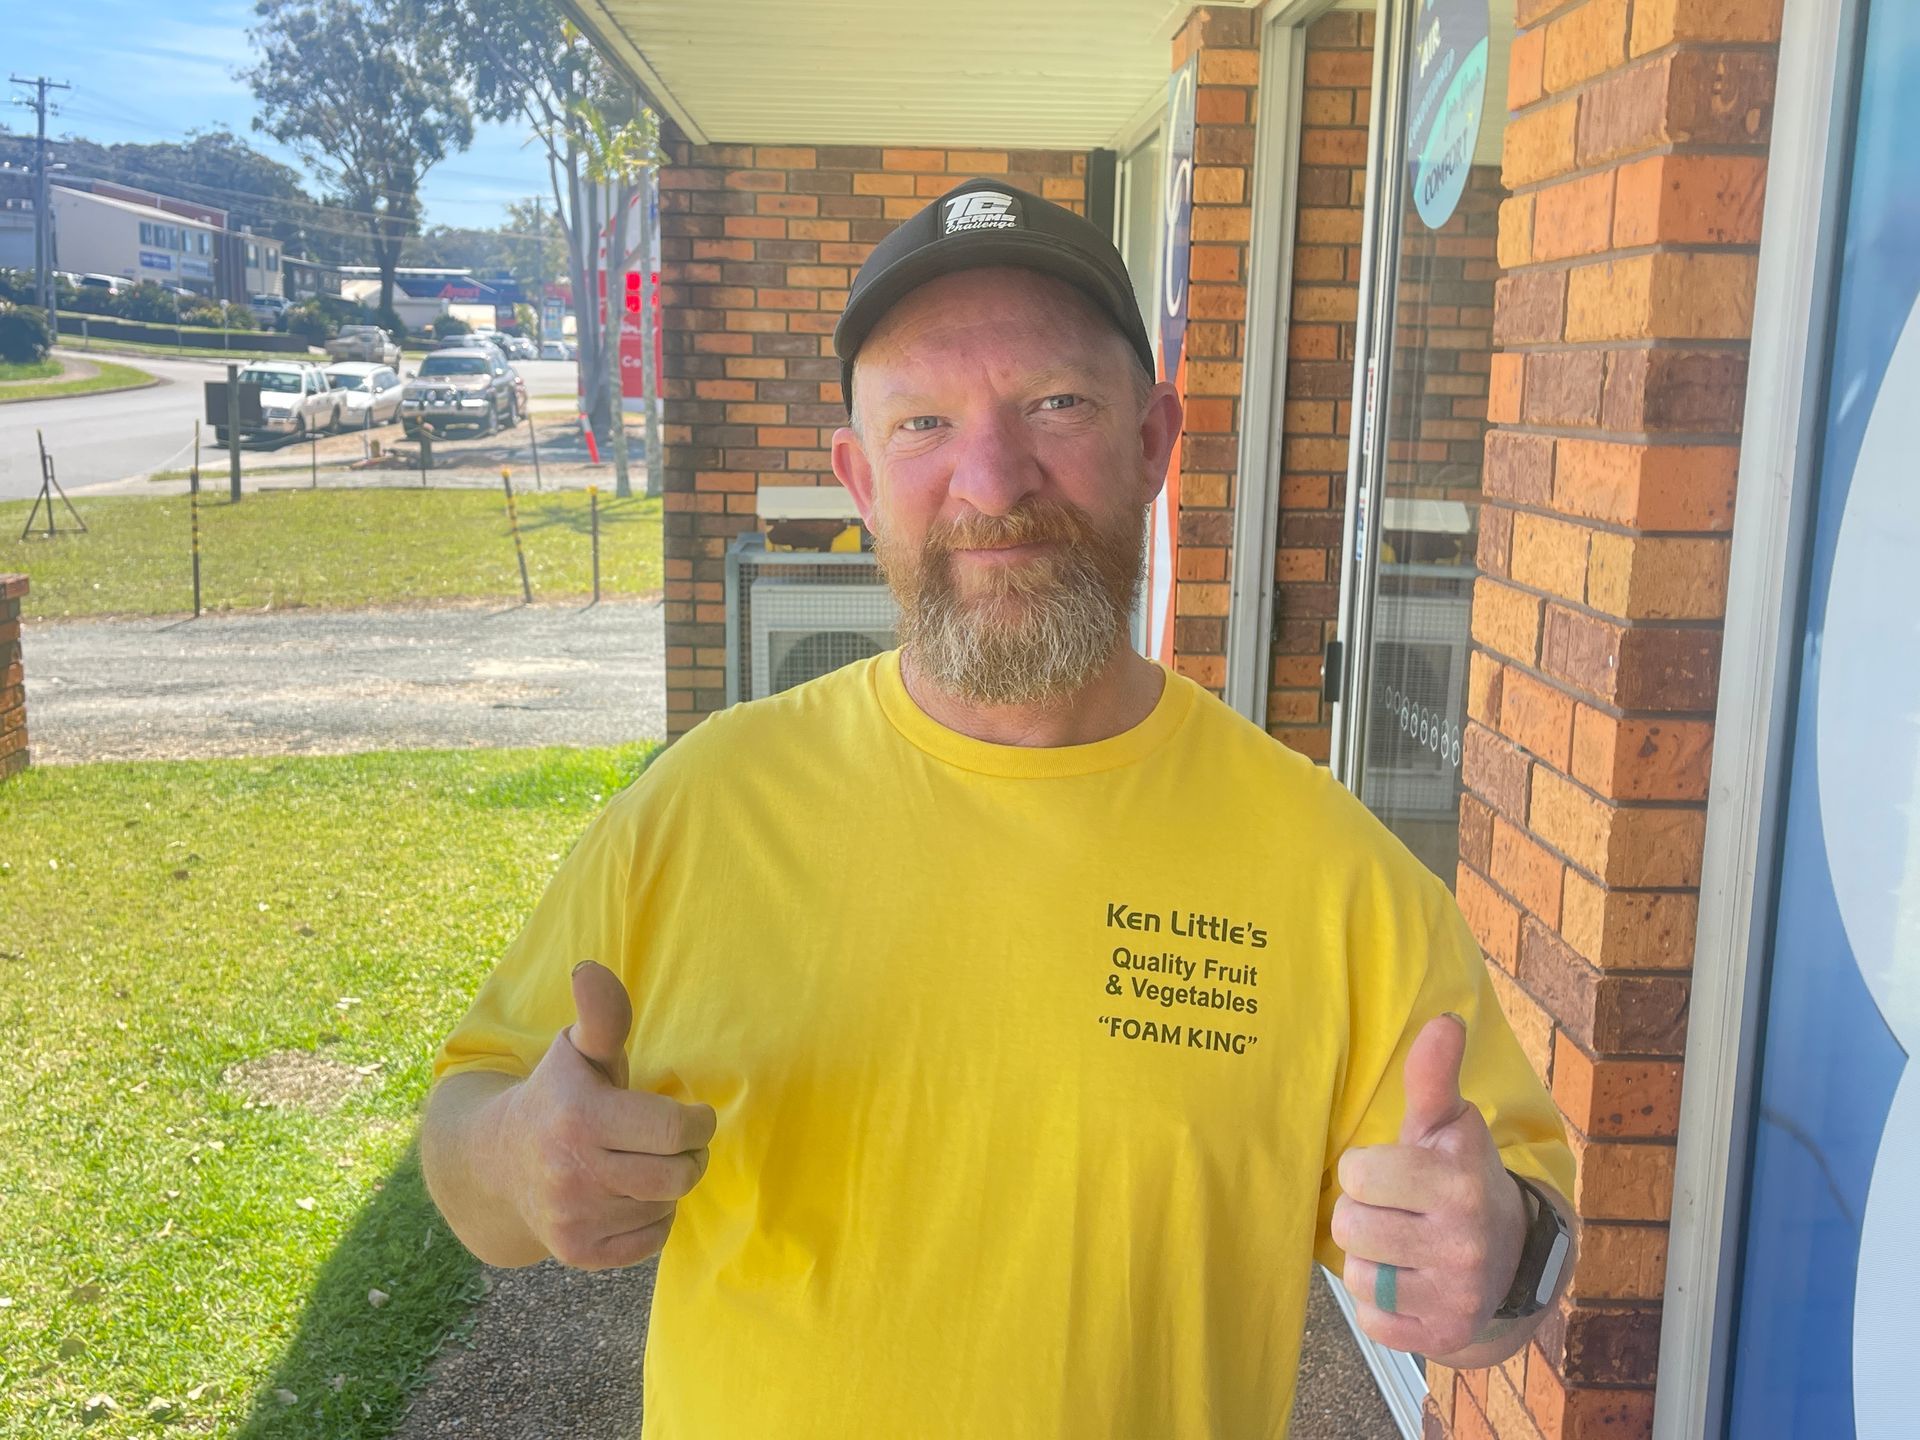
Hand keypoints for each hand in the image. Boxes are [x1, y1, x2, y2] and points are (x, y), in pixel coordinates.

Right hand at [497, 960, 716, 1270]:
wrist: (500, 1163)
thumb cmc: (561, 1095)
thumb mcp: (578, 1050)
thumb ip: (601, 1015)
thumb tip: (591, 969)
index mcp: (579, 1117)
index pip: (675, 1129)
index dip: (697, 1120)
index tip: (690, 1113)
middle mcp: (572, 1174)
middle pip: (679, 1174)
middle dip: (690, 1154)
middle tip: (676, 1140)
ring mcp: (573, 1219)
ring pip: (667, 1205)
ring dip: (667, 1183)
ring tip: (641, 1162)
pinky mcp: (579, 1253)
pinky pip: (653, 1239)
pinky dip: (653, 1217)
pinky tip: (627, 1194)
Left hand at [1331, 1014, 1527, 1356]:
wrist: (1513, 1256)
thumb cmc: (1458, 1177)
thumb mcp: (1447, 1126)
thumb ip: (1433, 1077)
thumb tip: (1444, 1020)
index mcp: (1459, 1183)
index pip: (1356, 1173)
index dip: (1365, 1170)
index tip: (1393, 1170)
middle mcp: (1464, 1243)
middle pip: (1348, 1226)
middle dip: (1363, 1214)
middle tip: (1395, 1211)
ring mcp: (1457, 1295)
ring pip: (1358, 1276)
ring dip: (1371, 1260)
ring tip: (1401, 1246)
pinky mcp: (1445, 1337)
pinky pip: (1372, 1322)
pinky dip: (1381, 1306)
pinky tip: (1409, 1283)